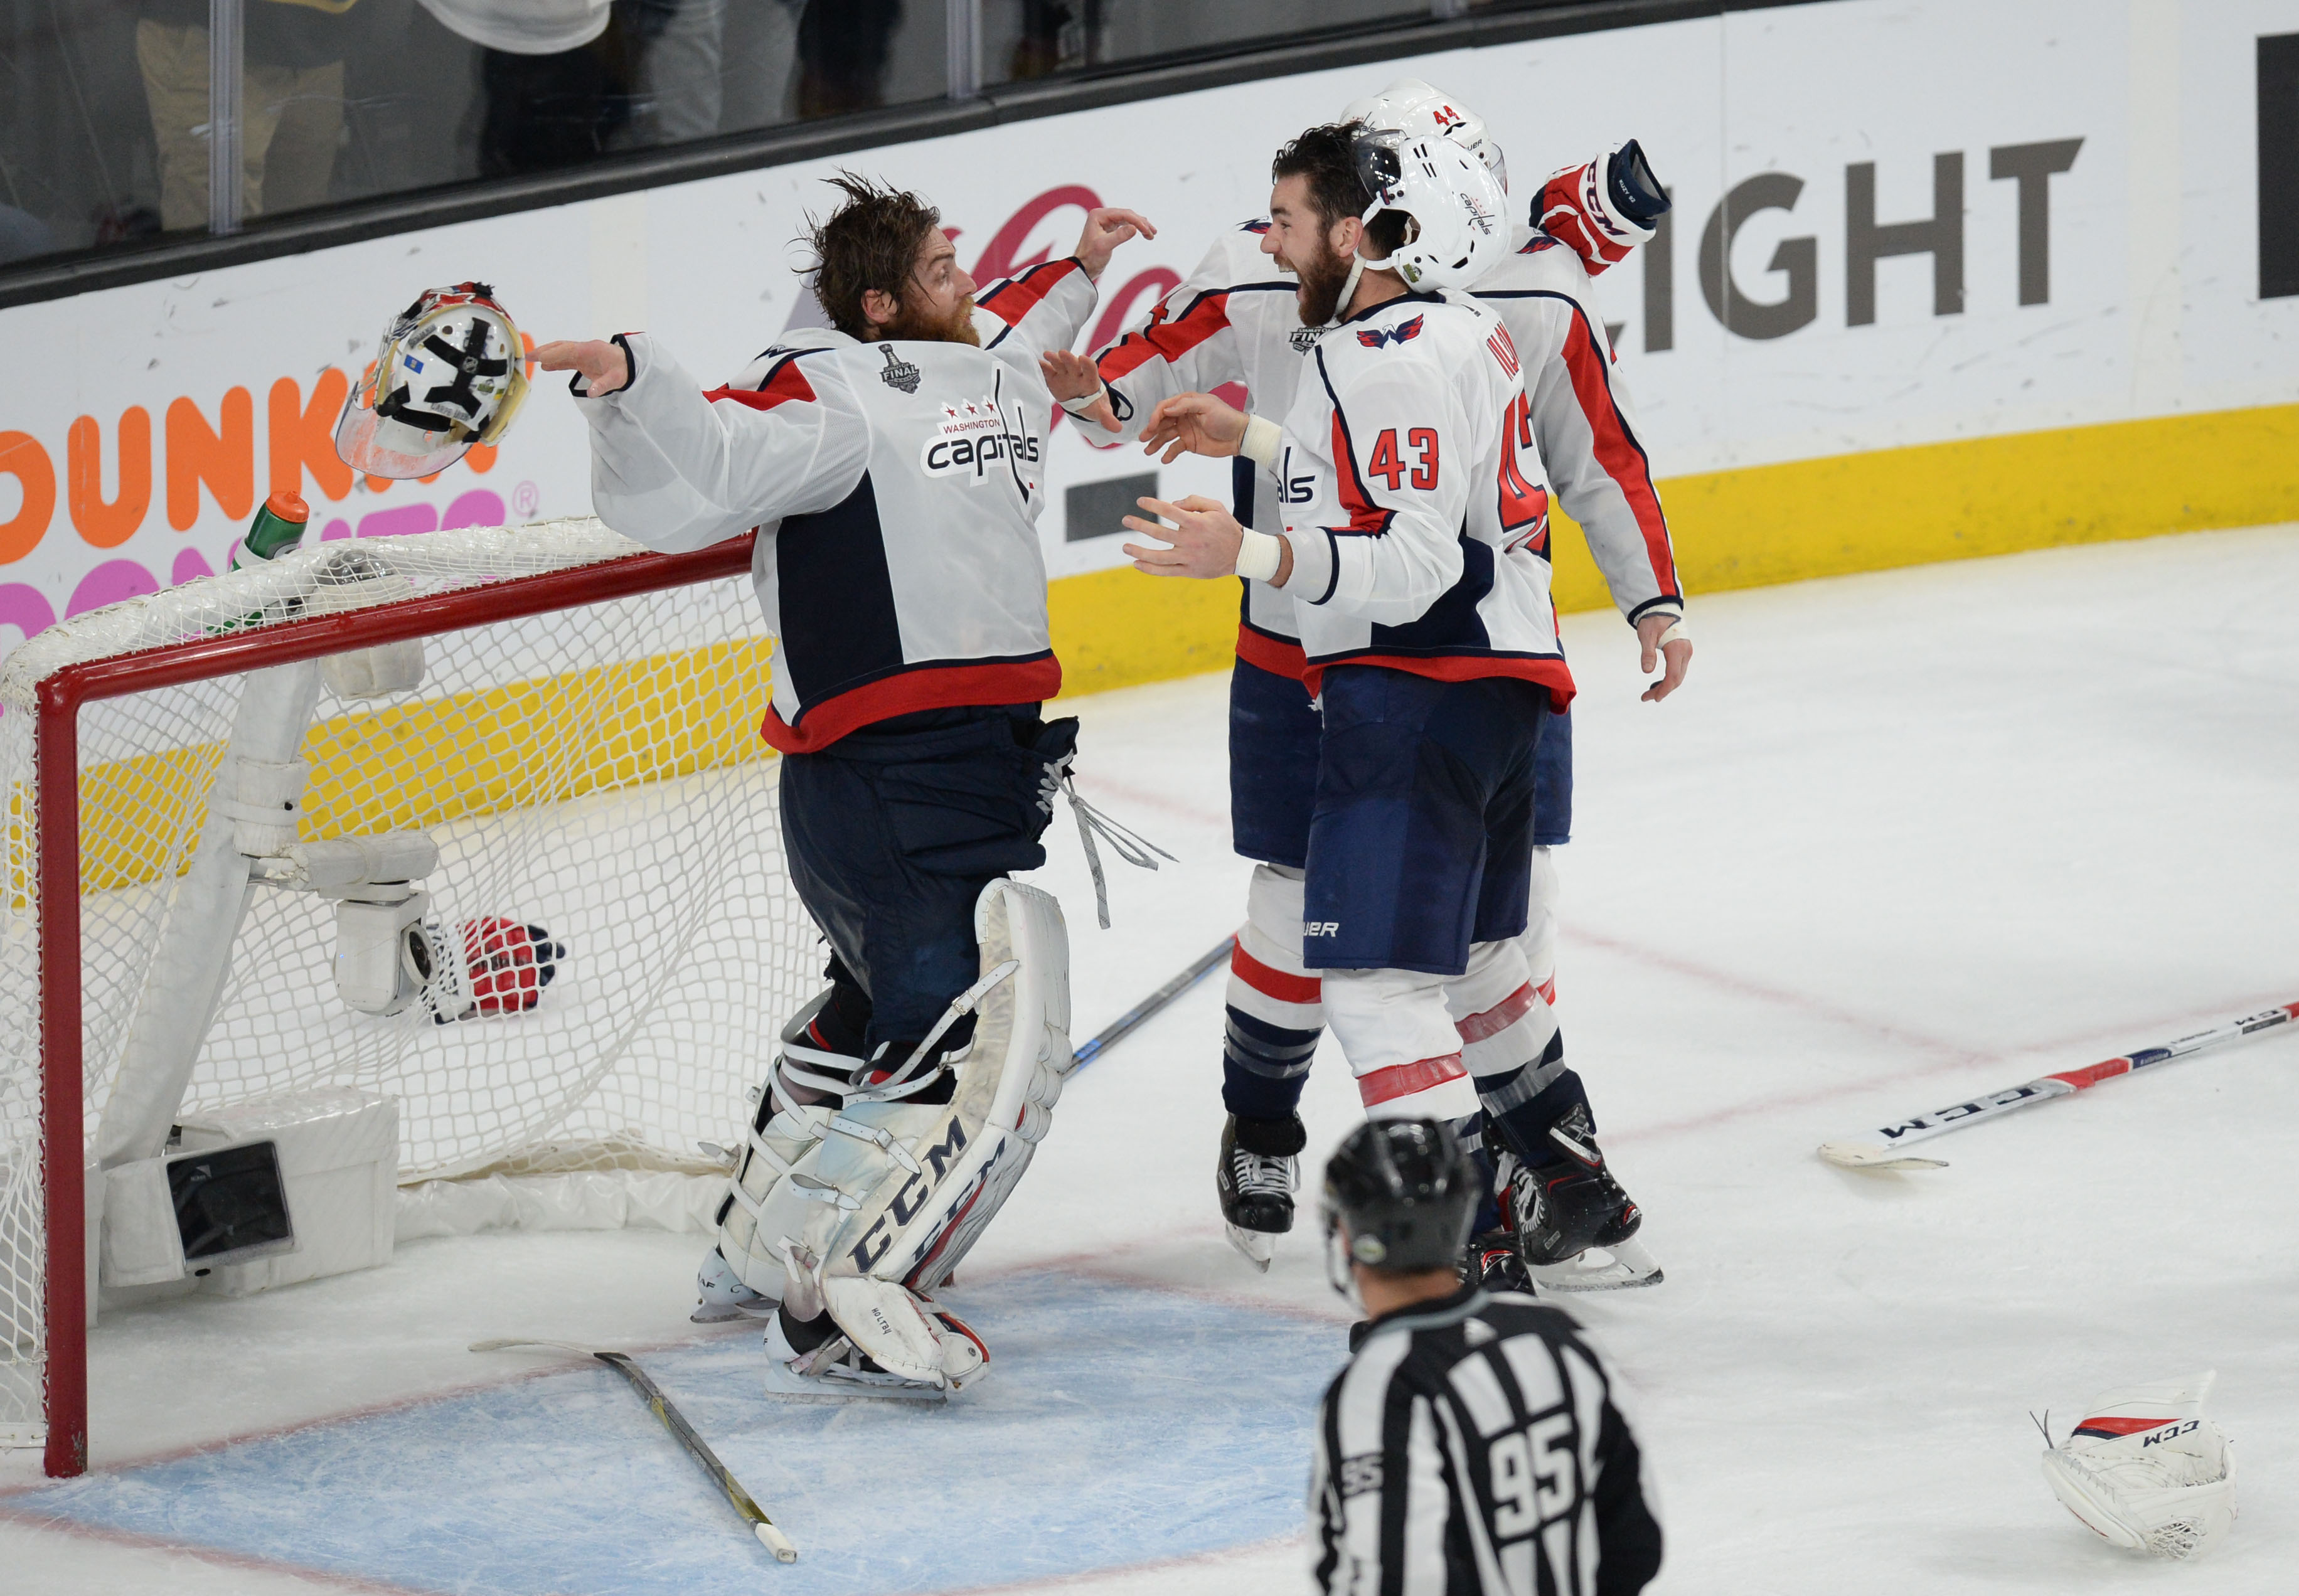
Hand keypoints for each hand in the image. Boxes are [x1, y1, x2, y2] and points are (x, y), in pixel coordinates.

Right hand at [533, 338, 628, 396]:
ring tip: (531, 360)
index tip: (540, 358)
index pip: (569, 350)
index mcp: (591, 350)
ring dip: (547, 355)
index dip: (554, 354)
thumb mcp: (617, 378)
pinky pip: (565, 359)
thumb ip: (604, 384)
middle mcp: (584, 349)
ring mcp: (582, 354)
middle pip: (561, 348)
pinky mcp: (582, 360)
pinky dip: (555, 362)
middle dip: (545, 351)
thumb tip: (591, 393)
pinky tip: (546, 366)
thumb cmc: (623, 369)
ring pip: (561, 352)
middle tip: (528, 356)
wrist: (630, 365)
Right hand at [1040, 349, 1120, 432]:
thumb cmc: (1092, 405)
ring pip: (1060, 364)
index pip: (1090, 369)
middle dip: (1068, 359)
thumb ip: (1107, 418)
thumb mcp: (1101, 411)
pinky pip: (1047, 371)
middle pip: (1073, 364)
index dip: (1087, 364)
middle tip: (1062, 353)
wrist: (1082, 402)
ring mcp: (1064, 374)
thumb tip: (1118, 429)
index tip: (1083, 358)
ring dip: (1054, 359)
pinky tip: (1037, 363)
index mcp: (1090, 380)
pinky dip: (1042, 367)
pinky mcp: (1053, 378)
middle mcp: (1077, 374)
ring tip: (1047, 355)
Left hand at [1073, 207, 1155, 280]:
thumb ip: (1119, 236)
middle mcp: (1102, 215)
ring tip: (1152, 234)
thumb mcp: (1104, 246)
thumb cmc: (1090, 257)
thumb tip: (1135, 228)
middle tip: (1153, 232)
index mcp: (1098, 215)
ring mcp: (1106, 221)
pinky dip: (1135, 229)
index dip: (1137, 221)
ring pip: (1128, 219)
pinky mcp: (1110, 229)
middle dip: (1141, 223)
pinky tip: (1144, 232)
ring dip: (1140, 225)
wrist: (1083, 268)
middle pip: (1127, 215)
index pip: (1122, 214)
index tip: (1147, 231)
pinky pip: (1125, 225)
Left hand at [1122, 494, 1247, 578]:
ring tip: (1125, 547)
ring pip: (1158, 556)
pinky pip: (1165, 571)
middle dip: (1139, 525)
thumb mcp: (1215, 507)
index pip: (1169, 511)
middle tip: (1125, 520)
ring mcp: (1189, 557)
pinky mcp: (1189, 570)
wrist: (1241, 553)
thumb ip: (1193, 500)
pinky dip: (1150, 569)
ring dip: (1139, 551)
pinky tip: (1136, 564)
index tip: (1140, 501)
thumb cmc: (1226, 527)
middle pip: (1159, 533)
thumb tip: (1172, 503)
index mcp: (1196, 522)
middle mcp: (1190, 540)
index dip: (1152, 505)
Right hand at [1139, 392, 1246, 463]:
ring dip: (1156, 443)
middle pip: (1162, 422)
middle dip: (1151, 430)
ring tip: (1148, 451)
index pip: (1165, 408)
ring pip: (1166, 436)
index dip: (1156, 416)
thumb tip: (1167, 409)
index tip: (1151, 426)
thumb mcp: (1206, 406)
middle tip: (1143, 438)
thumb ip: (1185, 406)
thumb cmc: (1226, 417)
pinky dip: (1169, 454)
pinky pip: (1175, 448)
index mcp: (1187, 403)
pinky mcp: (1189, 443)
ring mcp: (1185, 430)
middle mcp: (1183, 416)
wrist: (1239, 436)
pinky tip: (1164, 459)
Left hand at [1635, 612, 1691, 701]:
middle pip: (1677, 678)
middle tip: (1645, 697)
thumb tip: (1647, 671)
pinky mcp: (1683, 652)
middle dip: (1663, 690)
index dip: (1663, 689)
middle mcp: (1685, 652)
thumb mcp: (1646, 635)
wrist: (1662, 608)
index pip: (1673, 675)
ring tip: (1649, 693)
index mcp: (1677, 648)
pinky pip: (1678, 670)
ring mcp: (1686, 652)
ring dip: (1665, 686)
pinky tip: (1657, 683)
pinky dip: (1668, 679)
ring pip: (1678, 676)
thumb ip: (1647, 653)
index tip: (1652, 698)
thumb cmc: (1652, 620)